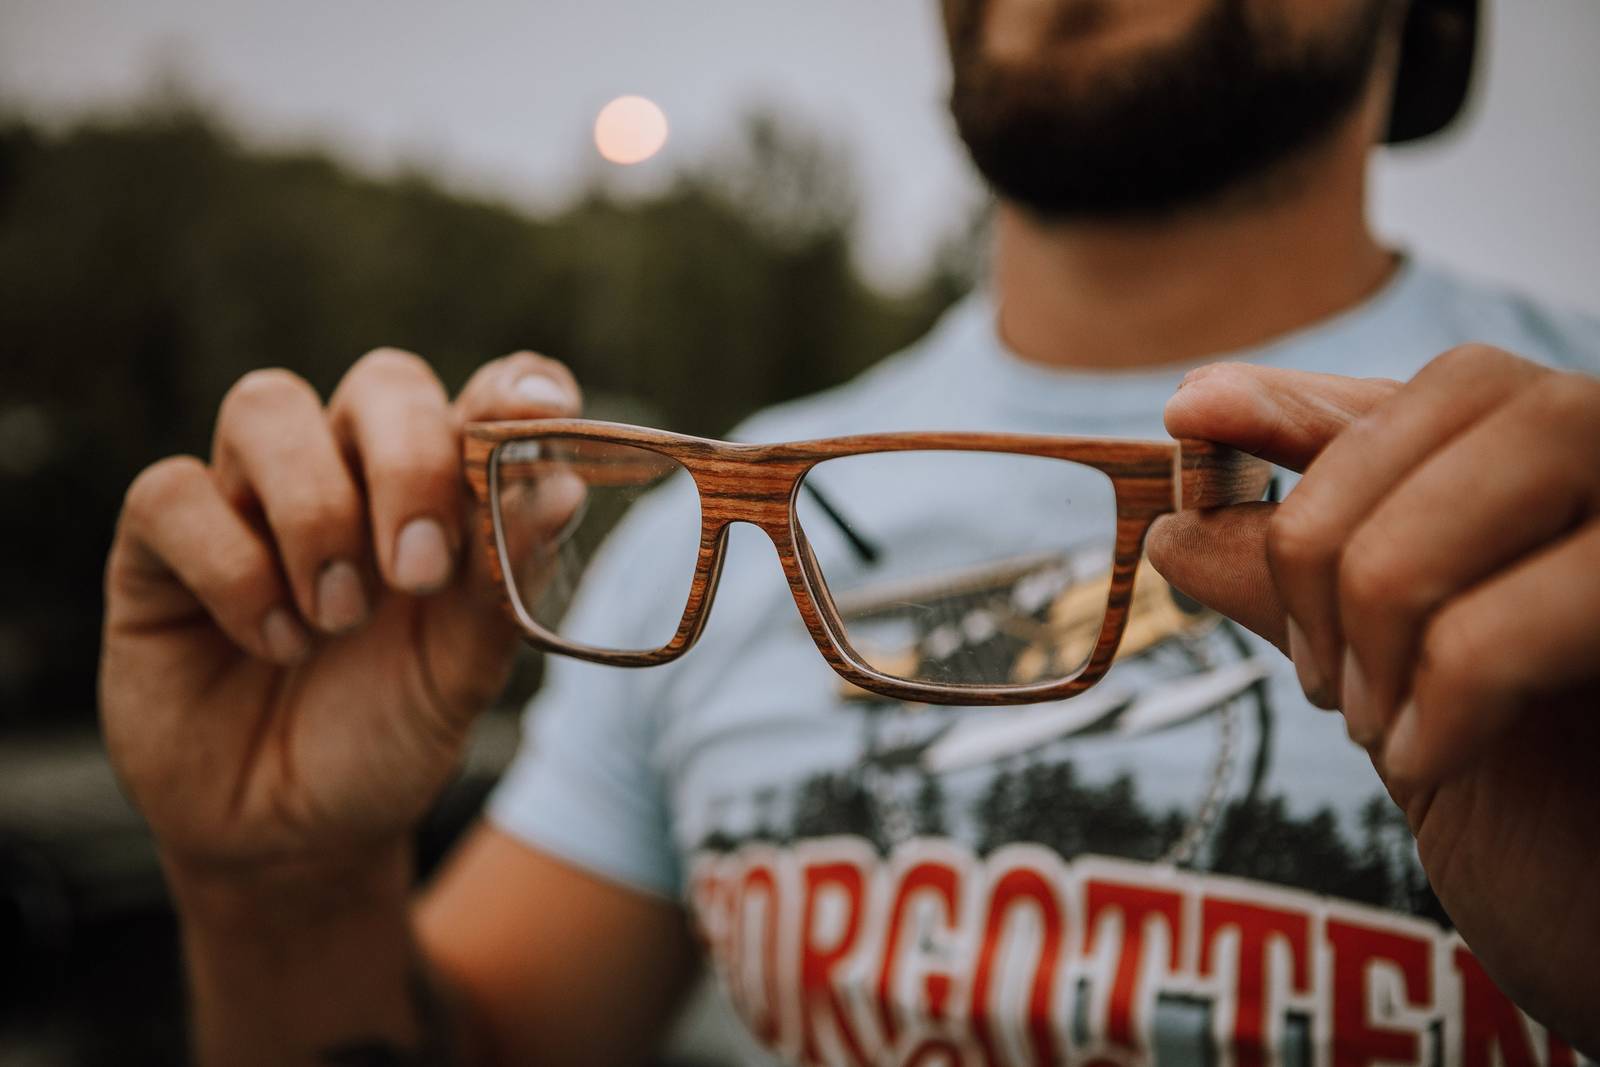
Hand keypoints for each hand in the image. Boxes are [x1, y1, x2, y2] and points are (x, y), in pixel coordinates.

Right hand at [100, 349, 580, 897]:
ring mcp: (252, 499)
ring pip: (266, 406)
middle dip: (409, 462)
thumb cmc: (388, 731)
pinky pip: (174, 492)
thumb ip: (506, 582)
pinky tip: (273, 643)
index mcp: (442, 492)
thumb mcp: (464, 672)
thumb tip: (561, 486)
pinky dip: (233, 569)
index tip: (541, 411)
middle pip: (382, 382)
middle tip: (419, 574)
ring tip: (339, 619)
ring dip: (315, 512)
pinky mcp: (161, 546)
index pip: (485, 395)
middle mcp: (350, 473)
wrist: (293, 834)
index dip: (516, 387)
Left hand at [1145, 345, 1599, 1052]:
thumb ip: (1314, 592)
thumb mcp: (1400, 693)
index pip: (1451, 386)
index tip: (1188, 413)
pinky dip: (1450, 682)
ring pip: (1527, 451)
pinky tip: (1426, 762)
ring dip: (1390, 597)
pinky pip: (1548, 600)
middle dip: (1337, 525)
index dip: (1313, 397)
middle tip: (1318, 677)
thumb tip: (1180, 520)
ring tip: (1378, 726)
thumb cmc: (1542, 831)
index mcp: (1578, 495)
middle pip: (1475, 393)